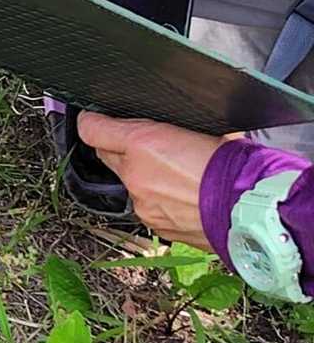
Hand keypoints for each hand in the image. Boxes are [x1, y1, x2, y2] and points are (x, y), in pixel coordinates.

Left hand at [76, 112, 221, 248]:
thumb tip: (161, 121)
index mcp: (143, 142)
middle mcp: (135, 173)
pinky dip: (158, 198)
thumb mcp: (206, 125)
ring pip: (129, 183)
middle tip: (145, 145)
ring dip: (143, 176)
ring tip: (176, 173)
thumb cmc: (235, 166)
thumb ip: (175, 125)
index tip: (91, 120)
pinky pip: (146, 205)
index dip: (93, 123)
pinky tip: (182, 194)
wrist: (251, 209)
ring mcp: (142, 202)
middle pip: (109, 156)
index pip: (94, 130)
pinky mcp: (153, 222)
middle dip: (120, 149)